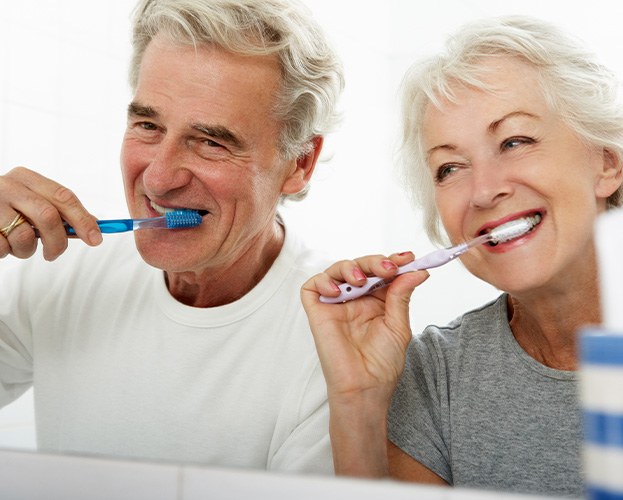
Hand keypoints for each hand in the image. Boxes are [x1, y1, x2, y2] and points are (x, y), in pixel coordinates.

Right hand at [0, 167, 102, 260]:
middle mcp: (8, 185)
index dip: (83, 219)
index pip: (64, 197)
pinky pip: (3, 248)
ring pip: (25, 237)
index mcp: (26, 178)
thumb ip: (59, 212)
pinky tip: (0, 243)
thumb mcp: (31, 203)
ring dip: (27, 250)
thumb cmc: (5, 210)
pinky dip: (6, 252)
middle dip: (58, 241)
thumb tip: (94, 227)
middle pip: (48, 216)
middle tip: (54, 254)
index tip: (96, 239)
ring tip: (18, 246)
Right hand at [301, 252, 428, 404]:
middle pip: (360, 266)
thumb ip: (402, 296)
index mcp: (376, 301)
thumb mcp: (398, 326)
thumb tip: (417, 271)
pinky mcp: (317, 311)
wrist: (365, 387)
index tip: (408, 258)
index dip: (393, 261)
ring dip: (350, 267)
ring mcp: (335, 304)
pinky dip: (323, 281)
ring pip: (336, 270)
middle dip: (374, 262)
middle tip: (388, 268)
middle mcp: (355, 299)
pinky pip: (312, 286)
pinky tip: (338, 292)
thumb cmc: (382, 363)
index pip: (381, 273)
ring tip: (361, 280)